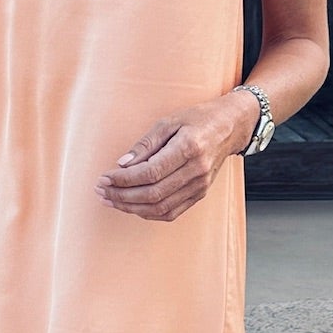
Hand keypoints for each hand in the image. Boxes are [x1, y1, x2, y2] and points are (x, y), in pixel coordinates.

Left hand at [96, 94, 253, 223]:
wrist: (230, 127)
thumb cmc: (198, 119)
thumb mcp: (169, 121)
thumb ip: (145, 144)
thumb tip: (122, 164)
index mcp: (188, 148)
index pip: (150, 173)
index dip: (123, 179)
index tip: (104, 178)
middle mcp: (196, 170)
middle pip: (153, 194)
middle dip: (122, 196)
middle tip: (101, 191)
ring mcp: (200, 185)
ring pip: (160, 207)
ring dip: (131, 207)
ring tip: (111, 200)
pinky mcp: (200, 194)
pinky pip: (171, 212)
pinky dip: (148, 213)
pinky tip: (132, 206)